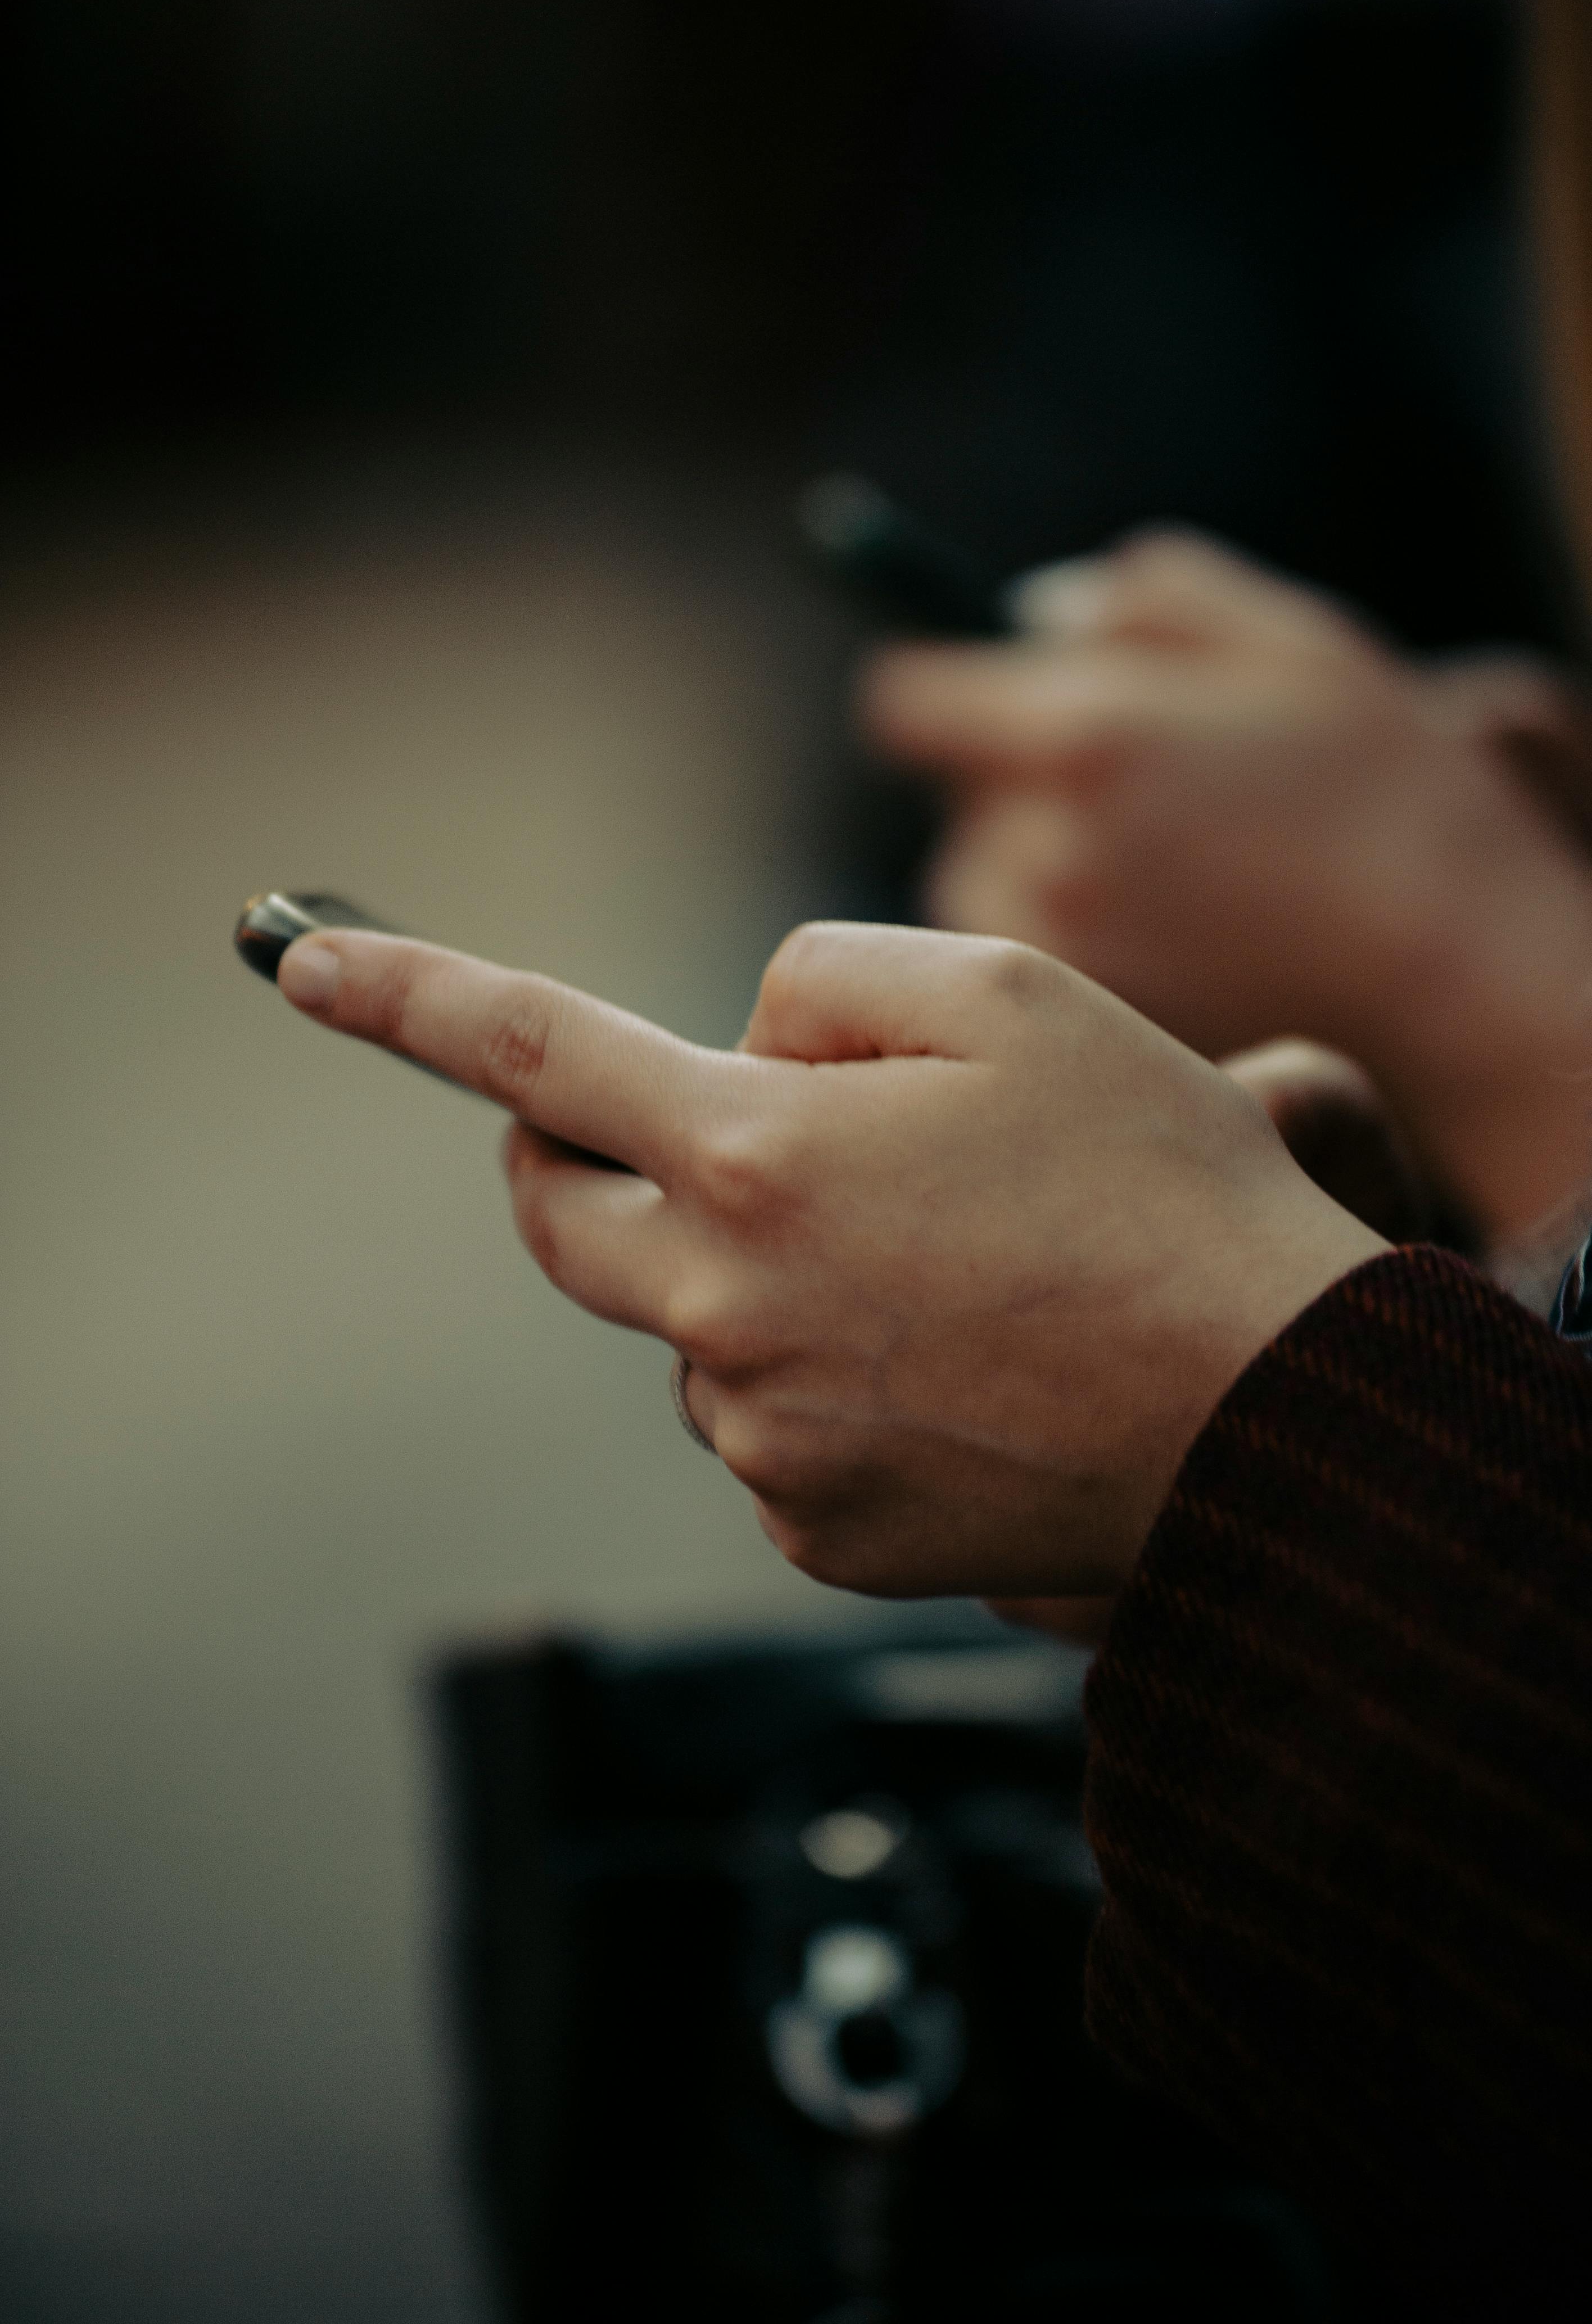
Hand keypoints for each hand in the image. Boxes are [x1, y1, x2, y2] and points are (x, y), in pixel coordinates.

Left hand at [276, 921, 1382, 1599]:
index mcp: (756, 1153)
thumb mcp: (1011, 994)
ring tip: (937, 1275)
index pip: (533, 1051)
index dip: (405, 994)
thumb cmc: (1156, 1182)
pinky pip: (759, 1434)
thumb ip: (824, 980)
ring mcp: (759, 1438)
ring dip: (749, 1275)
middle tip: (713, 1127)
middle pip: (563, 1215)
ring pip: (682, 1325)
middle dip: (593, 1157)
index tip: (298, 961)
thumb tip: (739, 1043)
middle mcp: (723, 1307)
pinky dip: (814, 1384)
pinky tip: (948, 1372)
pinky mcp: (811, 1533)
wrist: (1274, 1419)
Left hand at [861, 530, 1591, 1243]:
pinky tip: (1170, 942)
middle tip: (1130, 801)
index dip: (943, 697)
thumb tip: (1033, 615)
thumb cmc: (1387, 788)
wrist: (1454, 965)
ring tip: (1162, 878)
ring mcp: (1058, 951)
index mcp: (1080, 733)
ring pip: (983, 895)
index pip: (907, 705)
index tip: (978, 707)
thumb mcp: (1287, 640)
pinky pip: (1029, 972)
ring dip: (1036, 876)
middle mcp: (1045, 849)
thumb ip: (1141, 600)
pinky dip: (1072, 952)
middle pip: (955, 807)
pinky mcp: (1081, 1027)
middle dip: (1015, 790)